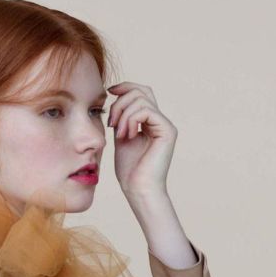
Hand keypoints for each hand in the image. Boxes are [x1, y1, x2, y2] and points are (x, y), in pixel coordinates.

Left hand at [107, 82, 177, 198]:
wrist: (138, 189)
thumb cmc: (129, 170)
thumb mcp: (120, 138)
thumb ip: (121, 120)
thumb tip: (115, 99)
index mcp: (150, 122)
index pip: (141, 93)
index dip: (125, 87)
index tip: (108, 91)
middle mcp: (160, 121)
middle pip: (142, 91)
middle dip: (120, 102)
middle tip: (111, 122)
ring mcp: (165, 125)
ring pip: (142, 99)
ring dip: (123, 114)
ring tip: (118, 133)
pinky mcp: (167, 131)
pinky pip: (147, 111)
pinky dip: (131, 120)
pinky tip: (127, 135)